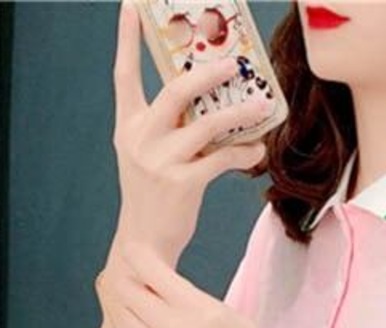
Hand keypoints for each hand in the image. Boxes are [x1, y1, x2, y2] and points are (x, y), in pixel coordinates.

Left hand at [107, 238, 309, 327]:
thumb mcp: (241, 326)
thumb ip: (203, 308)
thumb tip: (168, 292)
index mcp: (209, 314)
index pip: (158, 276)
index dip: (138, 259)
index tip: (132, 252)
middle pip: (134, 299)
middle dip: (126, 286)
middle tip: (122, 281)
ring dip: (127, 315)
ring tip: (128, 310)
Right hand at [110, 0, 271, 262]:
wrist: (143, 245)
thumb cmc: (153, 196)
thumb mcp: (150, 155)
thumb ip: (171, 127)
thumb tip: (212, 102)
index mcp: (128, 126)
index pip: (124, 74)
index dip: (127, 38)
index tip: (132, 5)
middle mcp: (141, 139)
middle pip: (175, 91)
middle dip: (208, 73)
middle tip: (233, 63)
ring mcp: (161, 162)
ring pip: (207, 125)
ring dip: (239, 113)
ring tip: (261, 104)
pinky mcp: (183, 184)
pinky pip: (222, 158)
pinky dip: (244, 153)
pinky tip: (256, 151)